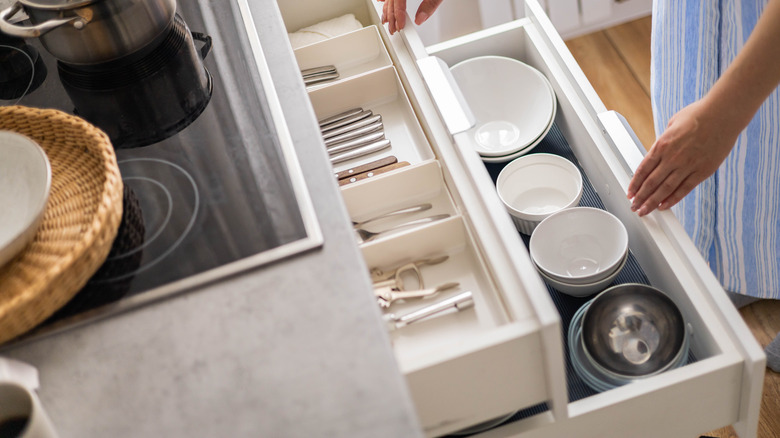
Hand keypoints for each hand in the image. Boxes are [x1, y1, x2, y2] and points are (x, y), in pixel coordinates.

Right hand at [379, 0, 443, 33]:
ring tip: (387, 21)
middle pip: (391, 0)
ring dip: (387, 9)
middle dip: (391, 16)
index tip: (400, 27)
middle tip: (393, 30)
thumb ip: (430, 5)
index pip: (398, 0)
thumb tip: (420, 19)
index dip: (397, 15)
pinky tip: (382, 2)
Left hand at [626, 98, 737, 215]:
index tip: (630, 192)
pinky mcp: (703, 171)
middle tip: (634, 206)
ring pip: (665, 189)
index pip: (643, 169)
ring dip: (652, 202)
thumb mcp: (672, 124)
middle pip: (651, 183)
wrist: (724, 114)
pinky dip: (673, 199)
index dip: (634, 184)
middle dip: (640, 197)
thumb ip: (664, 141)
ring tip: (644, 211)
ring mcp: (687, 165)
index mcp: (662, 145)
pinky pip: (685, 189)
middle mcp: (672, 157)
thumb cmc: (699, 114)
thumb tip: (657, 152)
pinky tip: (664, 206)